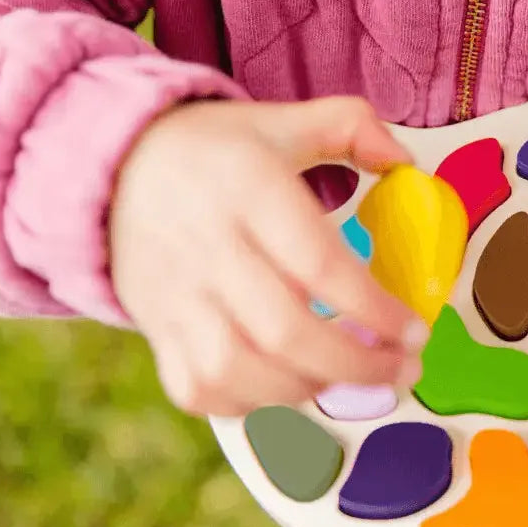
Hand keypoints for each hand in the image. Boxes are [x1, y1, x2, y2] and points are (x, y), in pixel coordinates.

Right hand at [109, 96, 427, 415]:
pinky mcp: (155, 329)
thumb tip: (404, 161)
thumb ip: (349, 127)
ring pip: (239, 370)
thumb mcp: (280, 121)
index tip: (416, 330)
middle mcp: (207, 247)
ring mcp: (175, 295)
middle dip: (356, 365)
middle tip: (402, 369)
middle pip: (285, 331)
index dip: (374, 309)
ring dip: (308, 391)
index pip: (319, 263)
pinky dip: (249, 406)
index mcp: (247, 189)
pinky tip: (290, 388)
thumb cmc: (213, 152)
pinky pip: (198, 389)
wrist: (111, 168)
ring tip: (351, 379)